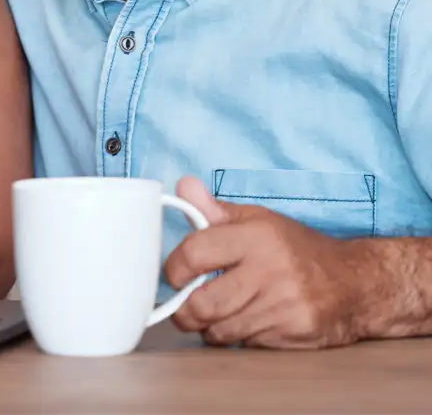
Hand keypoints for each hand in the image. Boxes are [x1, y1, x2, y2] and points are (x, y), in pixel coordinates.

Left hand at [164, 175, 369, 348]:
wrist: (356, 283)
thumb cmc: (298, 248)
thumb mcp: (258, 219)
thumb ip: (215, 210)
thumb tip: (182, 186)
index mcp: (255, 236)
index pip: (196, 252)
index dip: (174, 268)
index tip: (173, 275)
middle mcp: (269, 271)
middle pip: (203, 302)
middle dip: (184, 310)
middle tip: (183, 306)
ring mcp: (283, 306)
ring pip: (221, 330)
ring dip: (208, 327)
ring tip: (211, 314)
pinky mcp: (293, 334)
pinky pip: (246, 343)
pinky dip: (236, 337)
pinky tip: (244, 322)